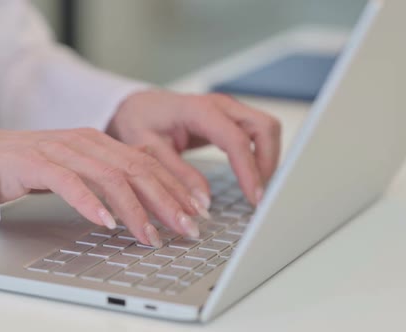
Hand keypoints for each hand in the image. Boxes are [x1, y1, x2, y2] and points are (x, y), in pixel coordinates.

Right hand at [0, 128, 210, 247]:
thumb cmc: (36, 166)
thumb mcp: (82, 166)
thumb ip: (112, 171)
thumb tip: (148, 186)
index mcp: (102, 142)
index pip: (148, 164)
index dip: (175, 188)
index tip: (196, 212)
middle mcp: (87, 142)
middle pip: (137, 170)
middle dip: (167, 201)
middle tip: (187, 228)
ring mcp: (62, 150)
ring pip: (110, 178)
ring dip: (135, 210)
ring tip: (152, 235)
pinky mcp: (36, 163)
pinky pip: (69, 183)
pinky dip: (90, 203)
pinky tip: (105, 223)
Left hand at [107, 90, 281, 206]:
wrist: (137, 106)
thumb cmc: (139, 121)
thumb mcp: (150, 150)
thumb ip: (177, 175)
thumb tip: (204, 202)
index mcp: (198, 109)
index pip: (236, 139)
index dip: (249, 170)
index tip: (254, 198)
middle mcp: (220, 105)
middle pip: (264, 127)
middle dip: (268, 163)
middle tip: (258, 195)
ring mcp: (228, 109)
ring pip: (267, 129)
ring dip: (268, 159)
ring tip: (256, 189)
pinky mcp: (231, 119)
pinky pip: (258, 134)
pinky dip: (261, 155)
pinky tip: (251, 176)